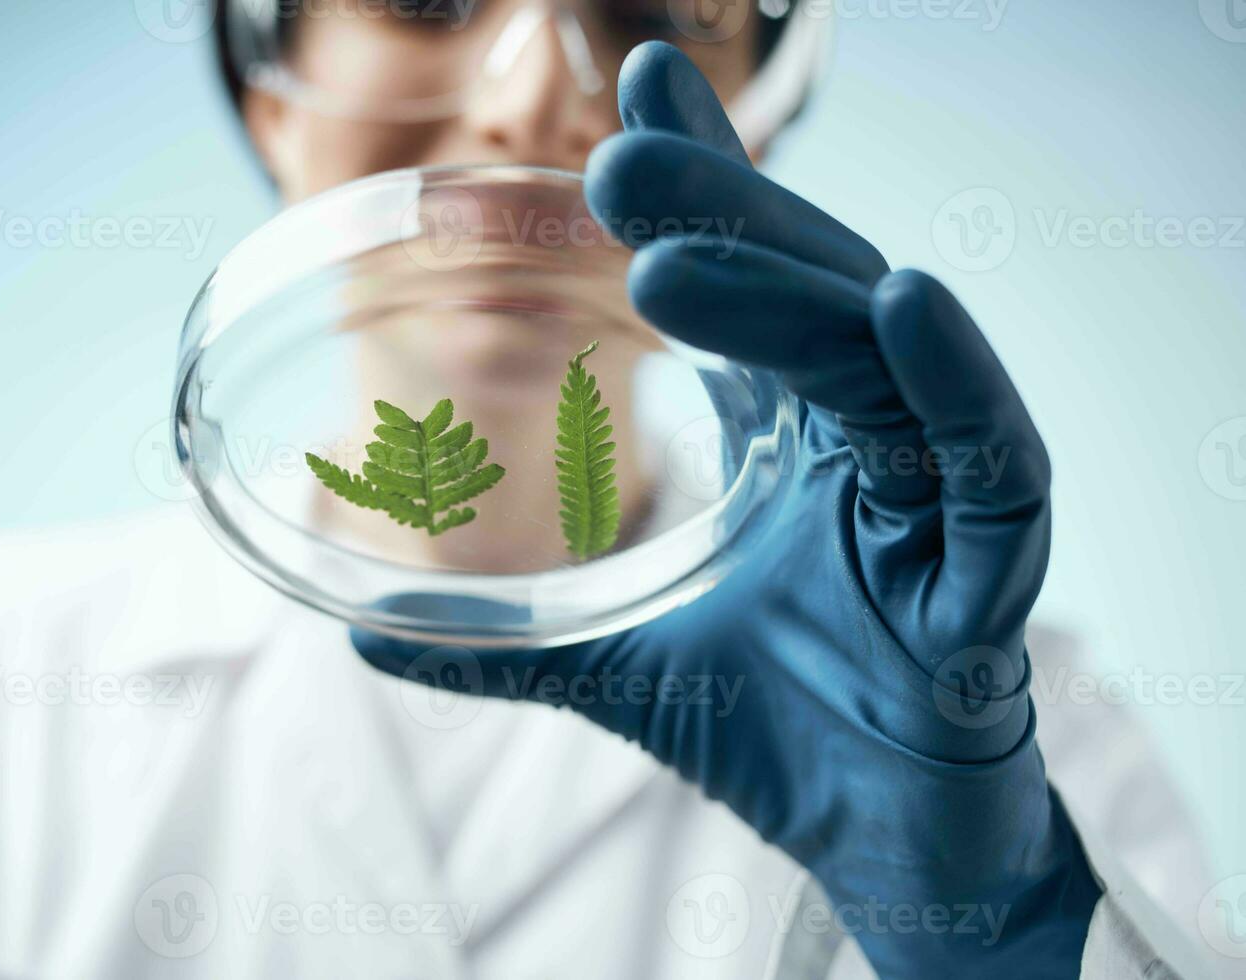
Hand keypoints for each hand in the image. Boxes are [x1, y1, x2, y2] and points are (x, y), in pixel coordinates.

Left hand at [353, 44, 1099, 976]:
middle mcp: (874, 449)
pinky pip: (995, 468)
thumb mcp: (625, 667)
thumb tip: (367, 639)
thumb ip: (510, 645)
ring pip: (882, 366)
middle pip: (815, 301)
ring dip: (788, 294)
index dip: (711, 185)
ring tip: (668, 254)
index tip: (636, 88)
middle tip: (619, 155)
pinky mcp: (993, 587)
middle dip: (728, 219)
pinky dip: (953, 384)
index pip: (759, 285)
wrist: (882, 850)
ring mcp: (940, 507)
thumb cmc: (780, 731)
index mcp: (801, 442)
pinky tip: (902, 303)